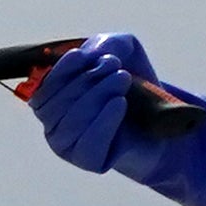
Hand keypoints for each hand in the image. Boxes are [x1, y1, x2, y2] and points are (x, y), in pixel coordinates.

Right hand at [28, 35, 154, 174]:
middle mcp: (53, 125)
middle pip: (57, 104)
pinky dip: (104, 120)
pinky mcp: (88, 161)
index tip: (83, 55)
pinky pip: (89, 142)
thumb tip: (90, 55)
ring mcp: (68, 147)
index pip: (43, 89)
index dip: (60, 71)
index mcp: (50, 102)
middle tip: (115, 67)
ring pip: (72, 122)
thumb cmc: (134, 88)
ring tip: (122, 80)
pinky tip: (119, 103)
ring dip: (98, 95)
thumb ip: (106, 44)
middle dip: (86, 80)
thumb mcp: (124, 53)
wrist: (161, 124)